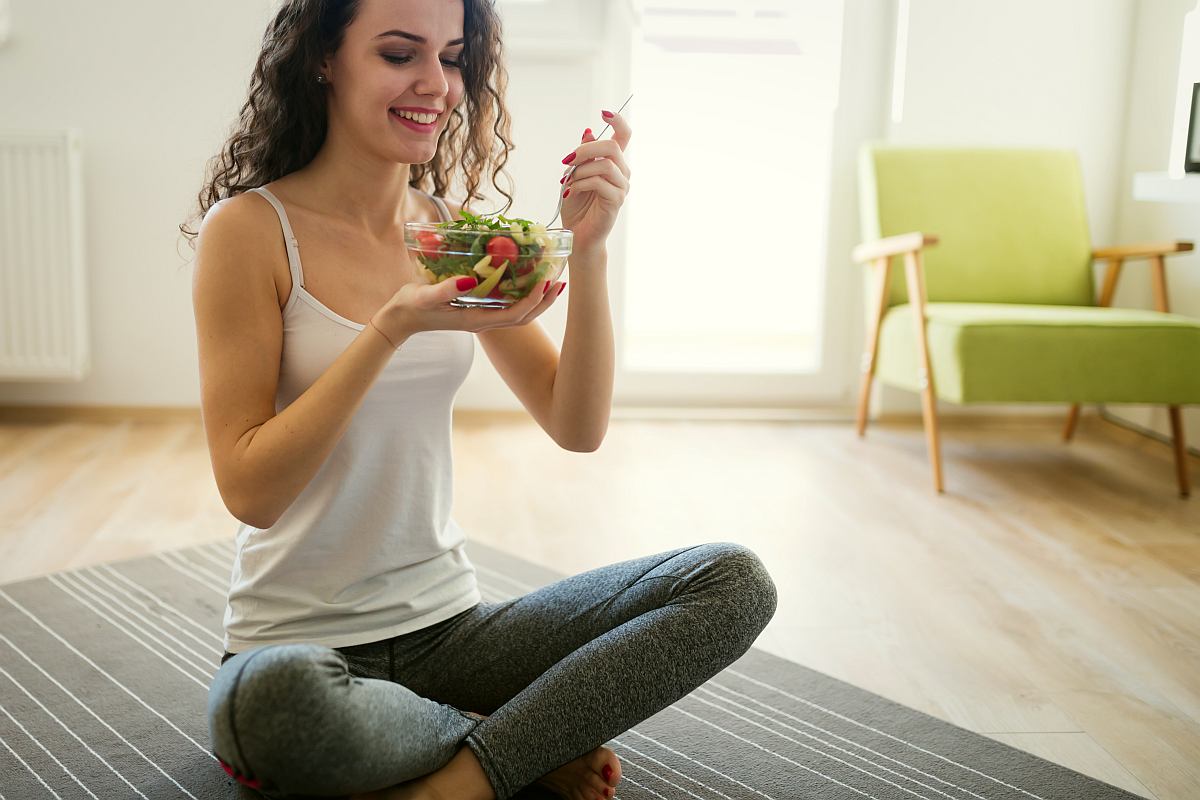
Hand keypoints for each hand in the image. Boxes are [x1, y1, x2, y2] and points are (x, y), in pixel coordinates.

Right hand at [371, 275, 564, 345]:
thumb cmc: (411, 306)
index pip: (515, 314)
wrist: (400, 318)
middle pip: (524, 316)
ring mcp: (481, 316)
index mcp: (476, 320)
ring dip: (536, 298)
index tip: (545, 281)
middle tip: (559, 280)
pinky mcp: (477, 308)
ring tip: (551, 279)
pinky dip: (521, 293)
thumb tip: (470, 280)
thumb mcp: (425, 296)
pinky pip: (506, 304)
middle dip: (544, 301)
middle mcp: (484, 320)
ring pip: (517, 312)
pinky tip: (525, 278)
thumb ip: (446, 289)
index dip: (534, 300)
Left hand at [559, 109, 631, 257]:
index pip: (624, 136)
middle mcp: (622, 173)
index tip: (604, 112)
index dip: (617, 121)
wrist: (577, 235)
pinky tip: (569, 192)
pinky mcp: (616, 201)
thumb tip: (587, 131)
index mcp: (613, 163)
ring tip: (566, 183)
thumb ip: (582, 155)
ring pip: (604, 165)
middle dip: (586, 149)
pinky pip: (599, 183)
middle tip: (566, 161)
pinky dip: (579, 184)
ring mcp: (621, 188)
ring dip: (580, 171)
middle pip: (612, 147)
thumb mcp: (574, 175)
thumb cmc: (577, 206)